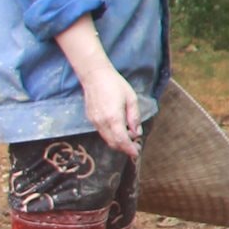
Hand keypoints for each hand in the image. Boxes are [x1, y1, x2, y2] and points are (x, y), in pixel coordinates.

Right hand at [54, 16, 141, 156]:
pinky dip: (111, 136)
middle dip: (124, 148)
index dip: (129, 149)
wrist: (94, 75)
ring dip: (117, 142)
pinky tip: (120, 130)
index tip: (136, 153)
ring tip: (130, 138)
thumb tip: (137, 132)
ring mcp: (94, 121)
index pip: (121, 140)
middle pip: (113, 143)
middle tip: (135, 147)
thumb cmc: (115, 84)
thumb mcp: (131, 99)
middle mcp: (101, 122)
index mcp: (113, 117)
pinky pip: (101, 132)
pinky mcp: (90, 118)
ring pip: (106, 139)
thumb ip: (134, 117)